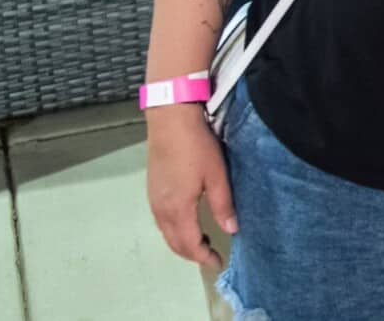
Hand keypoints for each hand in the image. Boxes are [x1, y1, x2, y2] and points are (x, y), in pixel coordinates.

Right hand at [145, 106, 235, 266]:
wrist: (170, 120)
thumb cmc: (196, 146)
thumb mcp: (216, 175)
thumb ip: (222, 205)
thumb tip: (231, 230)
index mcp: (178, 209)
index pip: (189, 244)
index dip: (203, 257)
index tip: (218, 263)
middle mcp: (161, 210)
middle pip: (174, 243)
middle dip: (192, 254)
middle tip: (210, 256)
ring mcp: (153, 200)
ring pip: (165, 233)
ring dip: (181, 243)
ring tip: (200, 243)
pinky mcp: (152, 189)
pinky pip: (161, 220)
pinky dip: (173, 230)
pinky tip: (185, 223)